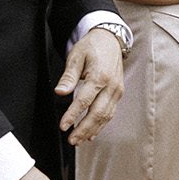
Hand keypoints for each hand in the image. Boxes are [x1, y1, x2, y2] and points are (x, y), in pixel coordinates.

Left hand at [55, 27, 125, 144]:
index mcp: (100, 76)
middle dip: (84, 128)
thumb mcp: (76, 56)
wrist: (111, 39)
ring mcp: (117, 90)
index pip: (85, 101)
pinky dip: (101, 125)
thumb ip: (68, 76)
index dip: (73, 115)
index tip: (63, 126)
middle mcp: (112, 85)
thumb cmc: (92, 47)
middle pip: (98, 113)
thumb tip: (60, 92)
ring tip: (79, 140)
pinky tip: (92, 133)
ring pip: (106, 116)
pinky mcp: (118, 93)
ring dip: (92, 130)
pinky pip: (110, 112)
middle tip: (71, 140)